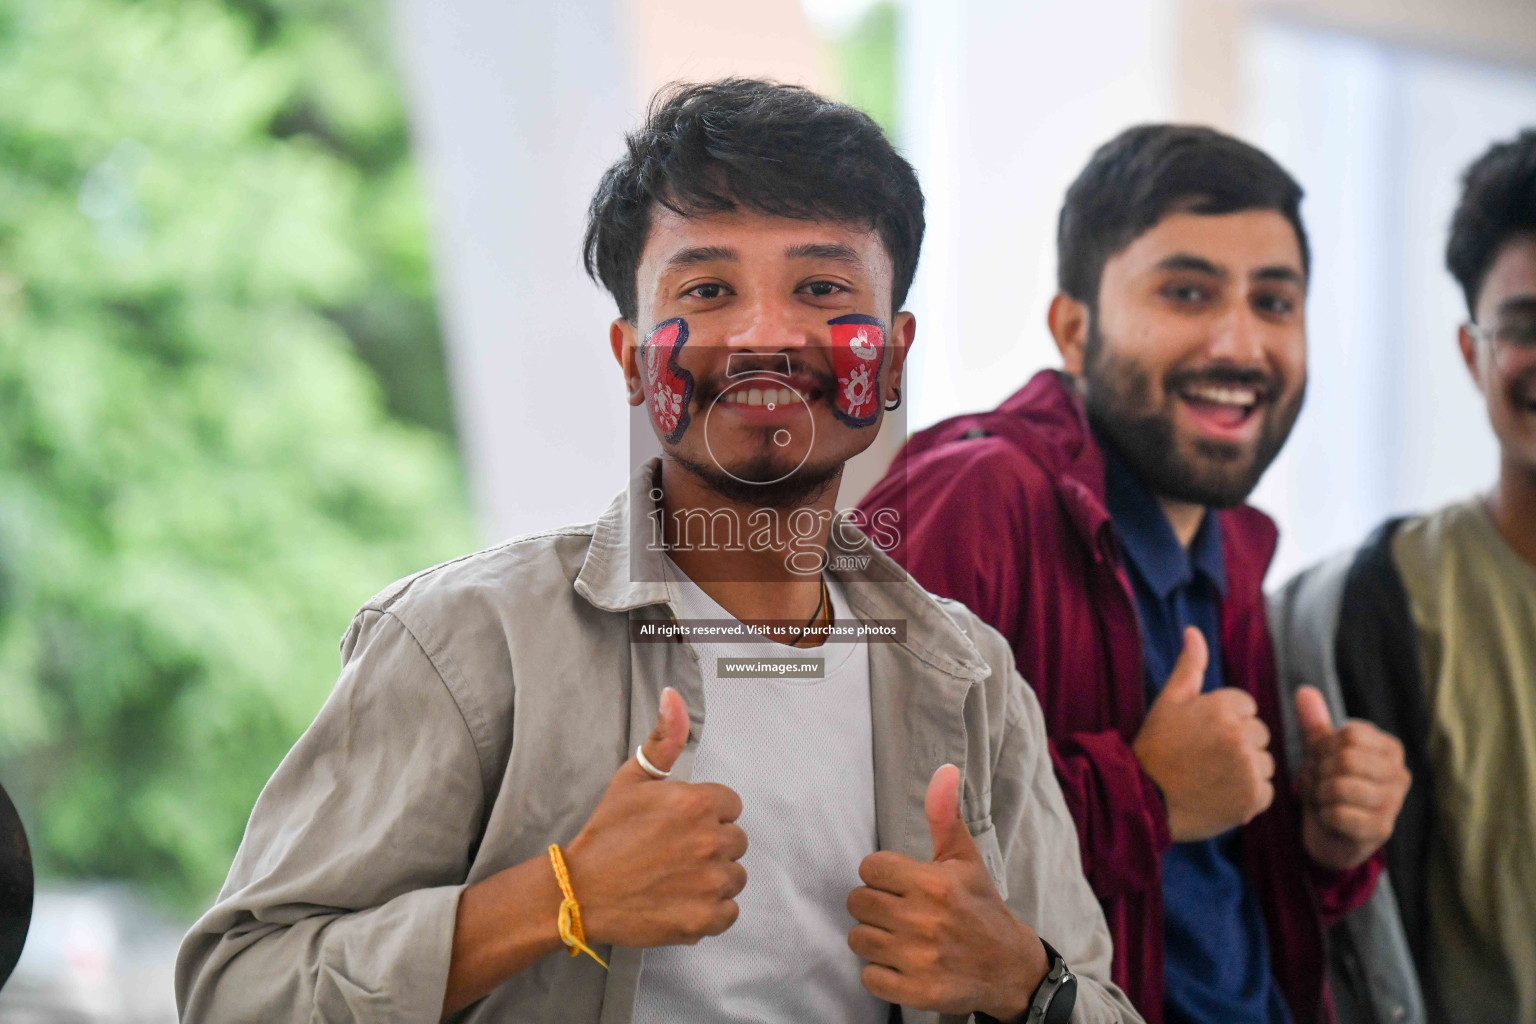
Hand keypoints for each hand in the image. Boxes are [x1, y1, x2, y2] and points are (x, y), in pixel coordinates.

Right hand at [563, 687, 747, 946]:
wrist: (579, 891)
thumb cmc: (606, 833)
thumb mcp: (632, 779)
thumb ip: (663, 738)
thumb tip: (673, 694)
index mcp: (696, 803)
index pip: (730, 805)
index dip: (706, 814)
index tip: (679, 825)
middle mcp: (710, 841)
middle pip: (735, 840)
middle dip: (710, 844)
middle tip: (674, 852)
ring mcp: (710, 883)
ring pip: (734, 876)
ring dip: (712, 877)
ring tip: (675, 877)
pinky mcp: (705, 919)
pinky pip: (729, 911)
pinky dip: (710, 910)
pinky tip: (680, 900)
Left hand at [846, 765, 1046, 1019]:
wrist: (1010, 968)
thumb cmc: (980, 906)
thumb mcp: (965, 858)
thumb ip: (945, 815)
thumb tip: (944, 769)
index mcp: (933, 883)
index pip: (868, 868)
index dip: (881, 875)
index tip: (899, 883)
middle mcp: (924, 920)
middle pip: (857, 903)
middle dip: (875, 905)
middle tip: (899, 910)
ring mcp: (919, 959)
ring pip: (859, 939)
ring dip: (875, 938)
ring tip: (900, 936)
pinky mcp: (916, 991)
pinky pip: (868, 976)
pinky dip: (880, 972)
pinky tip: (902, 963)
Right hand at [1132, 627, 1275, 840]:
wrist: (1142, 799)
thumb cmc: (1155, 746)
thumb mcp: (1169, 701)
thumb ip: (1190, 666)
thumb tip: (1194, 631)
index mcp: (1223, 707)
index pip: (1247, 707)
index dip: (1224, 720)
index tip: (1200, 735)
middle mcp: (1240, 735)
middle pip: (1259, 734)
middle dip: (1239, 743)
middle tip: (1204, 757)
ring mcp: (1248, 768)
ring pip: (1265, 762)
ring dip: (1246, 770)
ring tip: (1211, 776)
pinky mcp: (1253, 799)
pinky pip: (1266, 790)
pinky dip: (1248, 795)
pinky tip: (1220, 794)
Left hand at [1295, 687, 1409, 870]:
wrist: (1332, 833)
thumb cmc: (1331, 785)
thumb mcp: (1321, 752)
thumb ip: (1315, 723)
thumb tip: (1304, 690)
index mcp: (1389, 748)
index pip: (1350, 734)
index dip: (1324, 747)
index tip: (1322, 761)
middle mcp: (1399, 774)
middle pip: (1347, 758)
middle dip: (1320, 771)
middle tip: (1320, 783)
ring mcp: (1394, 803)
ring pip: (1341, 786)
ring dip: (1321, 794)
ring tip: (1325, 800)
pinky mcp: (1381, 830)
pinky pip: (1340, 815)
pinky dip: (1326, 816)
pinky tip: (1331, 819)